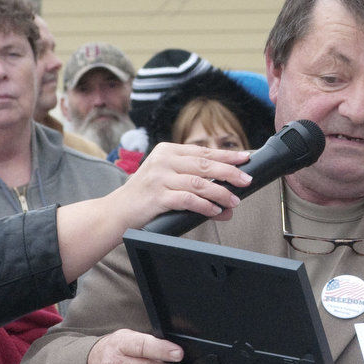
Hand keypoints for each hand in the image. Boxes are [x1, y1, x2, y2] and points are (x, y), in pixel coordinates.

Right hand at [112, 142, 252, 226]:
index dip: (227, 154)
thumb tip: (228, 194)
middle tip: (247, 180)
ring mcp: (159, 178)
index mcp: (167, 151)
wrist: (116, 212)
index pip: (203, 151)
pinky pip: (188, 200)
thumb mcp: (167, 179)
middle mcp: (163, 161)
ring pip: (199, 183)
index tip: (246, 157)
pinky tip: (216, 210)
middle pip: (205, 164)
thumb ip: (194, 181)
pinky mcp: (157, 197)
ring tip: (234, 201)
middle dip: (230, 172)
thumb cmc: (146, 196)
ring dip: (221, 193)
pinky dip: (205, 206)